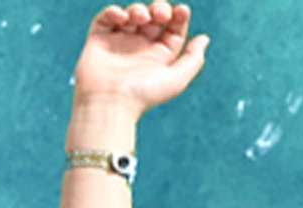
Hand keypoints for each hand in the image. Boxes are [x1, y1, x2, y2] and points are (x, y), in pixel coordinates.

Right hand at [71, 4, 209, 115]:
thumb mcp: (177, 79)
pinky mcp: (98, 41)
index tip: (182, 12)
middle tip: (161, 14)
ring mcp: (118, 42)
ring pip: (131, 14)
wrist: (110, 103)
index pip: (172, 28)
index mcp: (158, 55)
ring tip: (142, 18)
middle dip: (160, 9)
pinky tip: (123, 18)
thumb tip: (204, 38)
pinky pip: (106, 18)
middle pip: (153, 17)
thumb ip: (193, 58)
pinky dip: (114, 12)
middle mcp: (139, 47)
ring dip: (138, 9)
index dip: (178, 16)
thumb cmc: (143, 95)